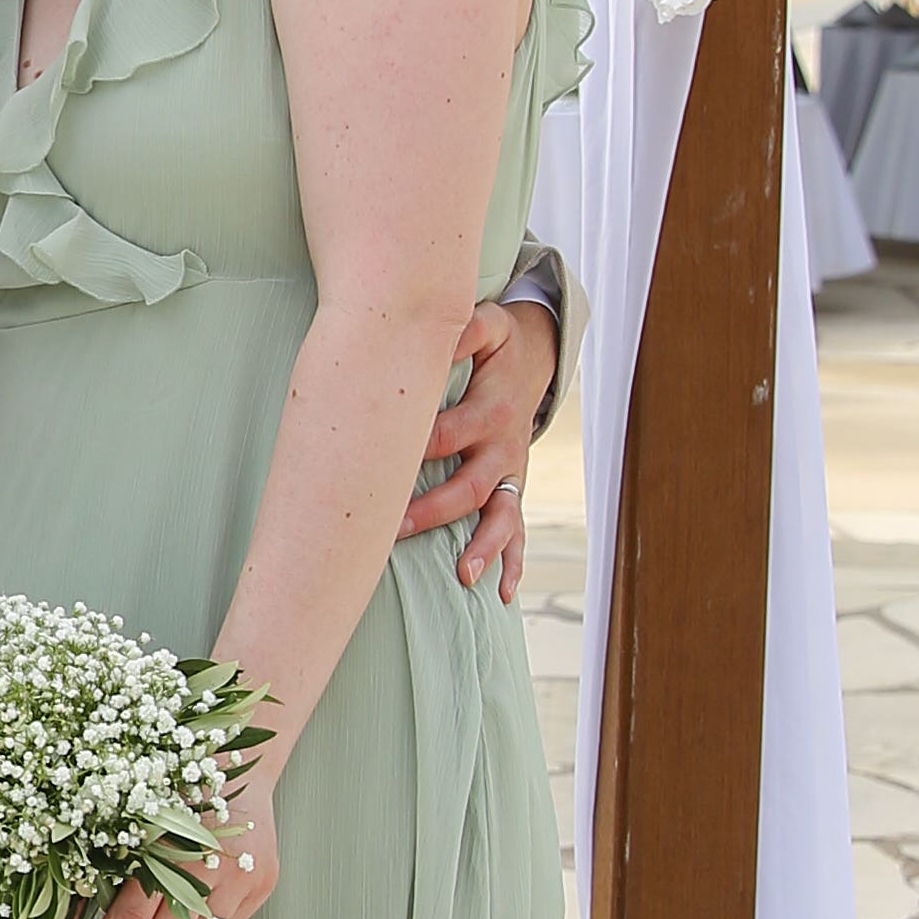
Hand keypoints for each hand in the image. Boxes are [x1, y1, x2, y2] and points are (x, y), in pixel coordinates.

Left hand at [95, 763, 277, 918]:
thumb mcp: (134, 812)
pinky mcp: (262, 883)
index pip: (136, 914)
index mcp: (172, 841)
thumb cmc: (181, 776)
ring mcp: (243, 877)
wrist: (238, 758)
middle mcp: (213, 864)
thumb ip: (103, 859)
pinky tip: (187, 908)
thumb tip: (69, 909)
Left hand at [404, 298, 553, 599]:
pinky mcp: (513, 488)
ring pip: (500, 516)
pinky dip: (513, 561)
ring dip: (482, 546)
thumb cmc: (495, 344)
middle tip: (397, 527)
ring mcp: (511, 472)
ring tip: (463, 575)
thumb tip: (435, 336)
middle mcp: (505, 447)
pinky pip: (518, 530)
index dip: (420, 445)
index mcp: (494, 409)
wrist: (533, 361)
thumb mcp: (486, 325)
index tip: (384, 458)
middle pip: (471, 485)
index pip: (451, 432)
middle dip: (436, 509)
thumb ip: (463, 330)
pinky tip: (504, 593)